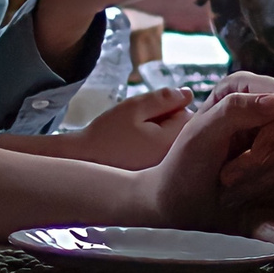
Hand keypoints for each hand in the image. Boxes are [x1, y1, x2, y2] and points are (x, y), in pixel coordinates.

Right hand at [58, 87, 191, 170]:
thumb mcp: (134, 108)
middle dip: (167, 121)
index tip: (146, 114)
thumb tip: (188, 94)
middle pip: (184, 129)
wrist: (85, 162)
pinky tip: (137, 152)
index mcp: (171, 140)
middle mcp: (175, 159)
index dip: (168, 106)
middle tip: (140, 127)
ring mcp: (167, 171)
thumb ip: (163, 99)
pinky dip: (156, 150)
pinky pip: (166, 156)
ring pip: (175, 142)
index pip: (188, 112)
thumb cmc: (108, 134)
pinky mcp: (159, 179)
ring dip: (162, 135)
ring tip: (136, 140)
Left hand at [145, 72, 273, 228]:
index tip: (255, 154)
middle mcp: (268, 109)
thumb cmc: (186, 164)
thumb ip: (235, 110)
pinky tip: (249, 195)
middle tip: (227, 178)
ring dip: (261, 182)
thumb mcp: (202, 133)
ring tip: (230, 188)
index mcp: (246, 89)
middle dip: (262, 161)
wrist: (184, 205)